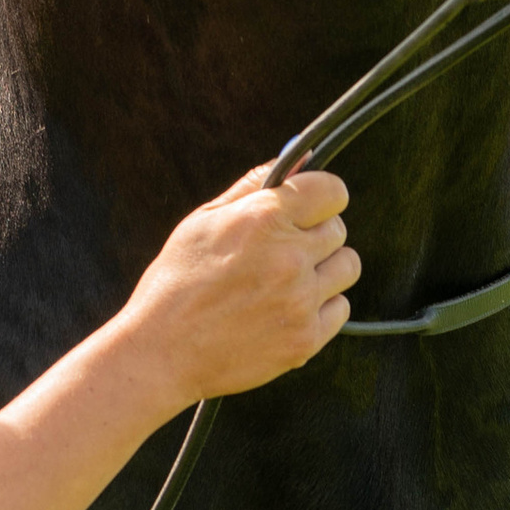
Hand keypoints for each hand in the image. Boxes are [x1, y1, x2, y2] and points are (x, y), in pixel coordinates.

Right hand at [115, 166, 357, 410]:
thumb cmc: (177, 281)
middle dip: (314, 234)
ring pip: (347, 267)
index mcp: (262, 218)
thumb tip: (295, 157)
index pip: (332, 191)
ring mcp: (300, 300)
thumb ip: (252, 186)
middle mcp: (289, 257)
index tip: (308, 207)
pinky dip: (320, 307)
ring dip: (323, 269)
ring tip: (285, 280)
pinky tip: (285, 309)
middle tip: (281, 250)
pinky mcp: (306, 339)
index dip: (320, 196)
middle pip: (338, 229)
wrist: (163, 352)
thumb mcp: (203, 220)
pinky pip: (340, 308)